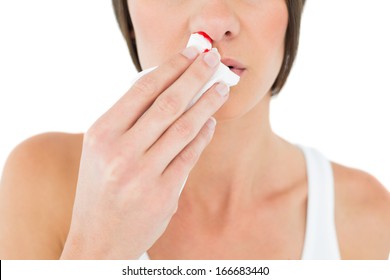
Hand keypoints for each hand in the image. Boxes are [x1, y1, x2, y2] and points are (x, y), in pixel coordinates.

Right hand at [60, 46, 229, 258]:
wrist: (97, 240)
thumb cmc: (99, 190)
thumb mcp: (101, 150)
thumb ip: (128, 120)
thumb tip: (165, 87)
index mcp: (101, 134)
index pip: (142, 89)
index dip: (170, 67)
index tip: (190, 53)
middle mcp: (120, 151)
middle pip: (167, 103)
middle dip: (195, 76)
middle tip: (212, 59)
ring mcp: (143, 174)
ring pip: (184, 127)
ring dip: (207, 103)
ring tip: (221, 88)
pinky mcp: (164, 193)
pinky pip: (190, 155)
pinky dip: (203, 134)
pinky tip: (210, 122)